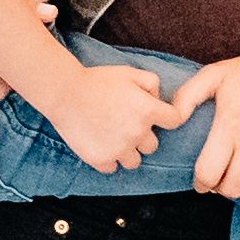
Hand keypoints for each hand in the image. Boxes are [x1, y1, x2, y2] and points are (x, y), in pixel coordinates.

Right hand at [24, 56, 181, 175]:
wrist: (64, 93)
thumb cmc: (97, 80)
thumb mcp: (128, 72)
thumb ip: (151, 82)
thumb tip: (158, 99)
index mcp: (147, 110)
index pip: (175, 121)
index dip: (168, 118)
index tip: (158, 117)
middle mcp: (137, 133)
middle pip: (152, 146)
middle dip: (142, 137)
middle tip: (124, 125)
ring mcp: (119, 149)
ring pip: (134, 161)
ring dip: (127, 152)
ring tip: (112, 137)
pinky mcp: (101, 159)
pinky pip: (113, 167)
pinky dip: (108, 159)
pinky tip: (99, 144)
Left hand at [178, 35, 239, 203]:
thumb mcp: (216, 73)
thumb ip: (187, 95)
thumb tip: (172, 119)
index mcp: (231, 122)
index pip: (209, 172)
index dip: (201, 183)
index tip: (201, 182)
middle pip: (231, 187)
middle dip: (220, 189)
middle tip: (219, 181)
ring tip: (238, 180)